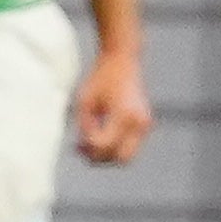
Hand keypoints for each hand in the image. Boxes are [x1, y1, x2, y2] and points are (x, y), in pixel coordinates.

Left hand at [74, 47, 152, 163]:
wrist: (122, 62)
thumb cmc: (100, 79)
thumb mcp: (85, 101)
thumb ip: (86, 126)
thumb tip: (87, 149)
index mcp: (125, 114)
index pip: (106, 145)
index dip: (88, 149)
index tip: (75, 145)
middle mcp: (139, 122)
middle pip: (121, 158)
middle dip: (100, 159)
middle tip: (81, 151)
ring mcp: (145, 124)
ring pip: (126, 156)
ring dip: (107, 155)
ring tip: (86, 145)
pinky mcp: (144, 125)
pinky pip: (129, 146)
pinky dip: (114, 147)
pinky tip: (97, 137)